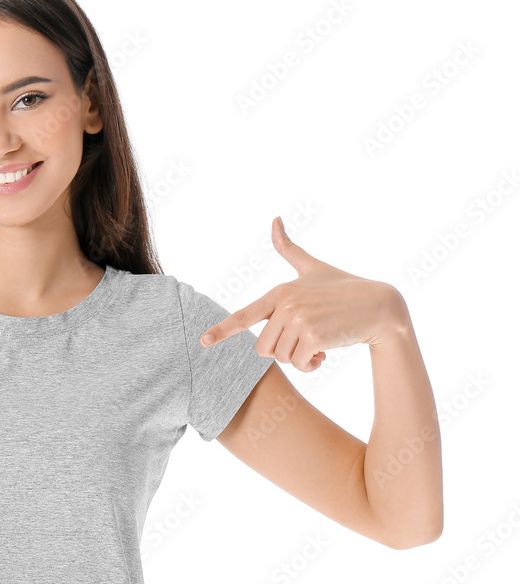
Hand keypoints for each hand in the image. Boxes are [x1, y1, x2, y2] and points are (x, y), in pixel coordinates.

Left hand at [198, 216, 405, 371]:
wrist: (380, 306)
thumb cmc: (344, 288)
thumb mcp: (312, 268)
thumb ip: (289, 249)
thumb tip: (274, 219)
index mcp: (280, 292)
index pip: (245, 315)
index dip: (222, 330)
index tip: (203, 341)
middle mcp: (286, 304)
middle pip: (264, 348)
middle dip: (283, 352)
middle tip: (305, 342)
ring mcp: (299, 319)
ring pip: (281, 358)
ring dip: (299, 359)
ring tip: (317, 345)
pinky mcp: (314, 335)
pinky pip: (300, 363)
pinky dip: (312, 365)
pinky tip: (326, 353)